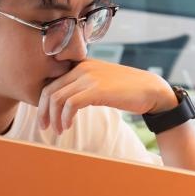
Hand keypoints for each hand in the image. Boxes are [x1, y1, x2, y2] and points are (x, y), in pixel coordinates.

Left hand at [37, 60, 177, 133]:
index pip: (51, 81)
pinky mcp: (96, 90)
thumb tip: (67, 102)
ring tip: (58, 130)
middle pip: (49, 90)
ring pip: (57, 98)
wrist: (151, 89)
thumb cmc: (127, 89)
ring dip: (53, 118)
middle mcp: (82, 68)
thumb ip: (84, 85)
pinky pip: (70, 105)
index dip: (43, 102)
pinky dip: (65, 118)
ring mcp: (89, 78)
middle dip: (43, 112)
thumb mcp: (101, 81)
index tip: (45, 116)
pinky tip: (68, 125)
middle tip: (45, 127)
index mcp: (81, 65)